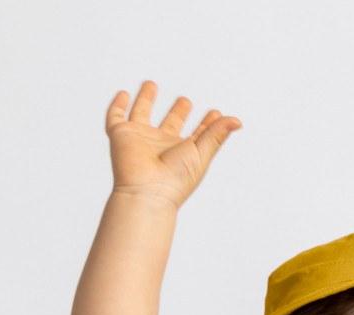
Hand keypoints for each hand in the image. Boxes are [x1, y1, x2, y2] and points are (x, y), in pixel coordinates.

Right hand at [105, 80, 240, 206]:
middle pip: (170, 124)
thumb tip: (237, 120)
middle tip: (185, 100)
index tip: (216, 114)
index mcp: (182, 151)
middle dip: (178, 112)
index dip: (207, 124)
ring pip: (141, 114)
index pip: (197, 134)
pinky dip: (117, 106)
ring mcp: (140, 139)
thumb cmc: (175, 179)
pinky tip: (123, 95)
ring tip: (151, 85)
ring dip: (146, 100)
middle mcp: (161, 145)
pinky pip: (116, 117)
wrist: (146, 191)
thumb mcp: (201, 153)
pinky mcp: (121, 135)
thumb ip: (217, 134)